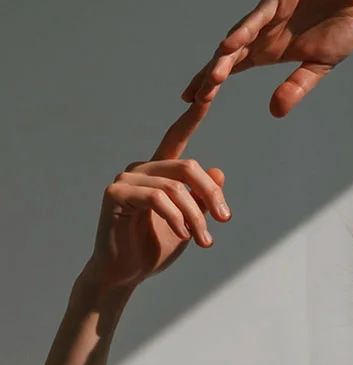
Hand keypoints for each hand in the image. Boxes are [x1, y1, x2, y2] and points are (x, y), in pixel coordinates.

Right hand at [85, 99, 230, 294]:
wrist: (125, 273)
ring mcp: (126, 179)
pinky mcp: (115, 193)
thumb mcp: (190, 223)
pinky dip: (176, 217)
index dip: (194, 114)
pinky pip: (157, 198)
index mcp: (160, 172)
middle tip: (225, 220)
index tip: (209, 91)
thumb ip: (202, 199)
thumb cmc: (155, 247)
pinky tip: (182, 235)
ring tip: (204, 241)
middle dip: (211, 195)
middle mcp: (142, 169)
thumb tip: (218, 170)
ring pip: (175, 186)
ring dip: (197, 216)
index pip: (178, 137)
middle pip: (188, 167)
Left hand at [181, 0, 352, 117]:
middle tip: (195, 98)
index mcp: (271, 48)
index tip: (194, 102)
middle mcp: (264, 31)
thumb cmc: (342, 26)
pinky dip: (244, 31)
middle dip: (211, 76)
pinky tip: (230, 45)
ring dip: (224, 57)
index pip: (234, 66)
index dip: (213, 82)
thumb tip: (274, 112)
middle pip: (229, 55)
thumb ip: (296, 86)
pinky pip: (258, 16)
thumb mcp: (320, 65)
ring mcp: (270, 13)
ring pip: (239, 37)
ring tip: (210, 78)